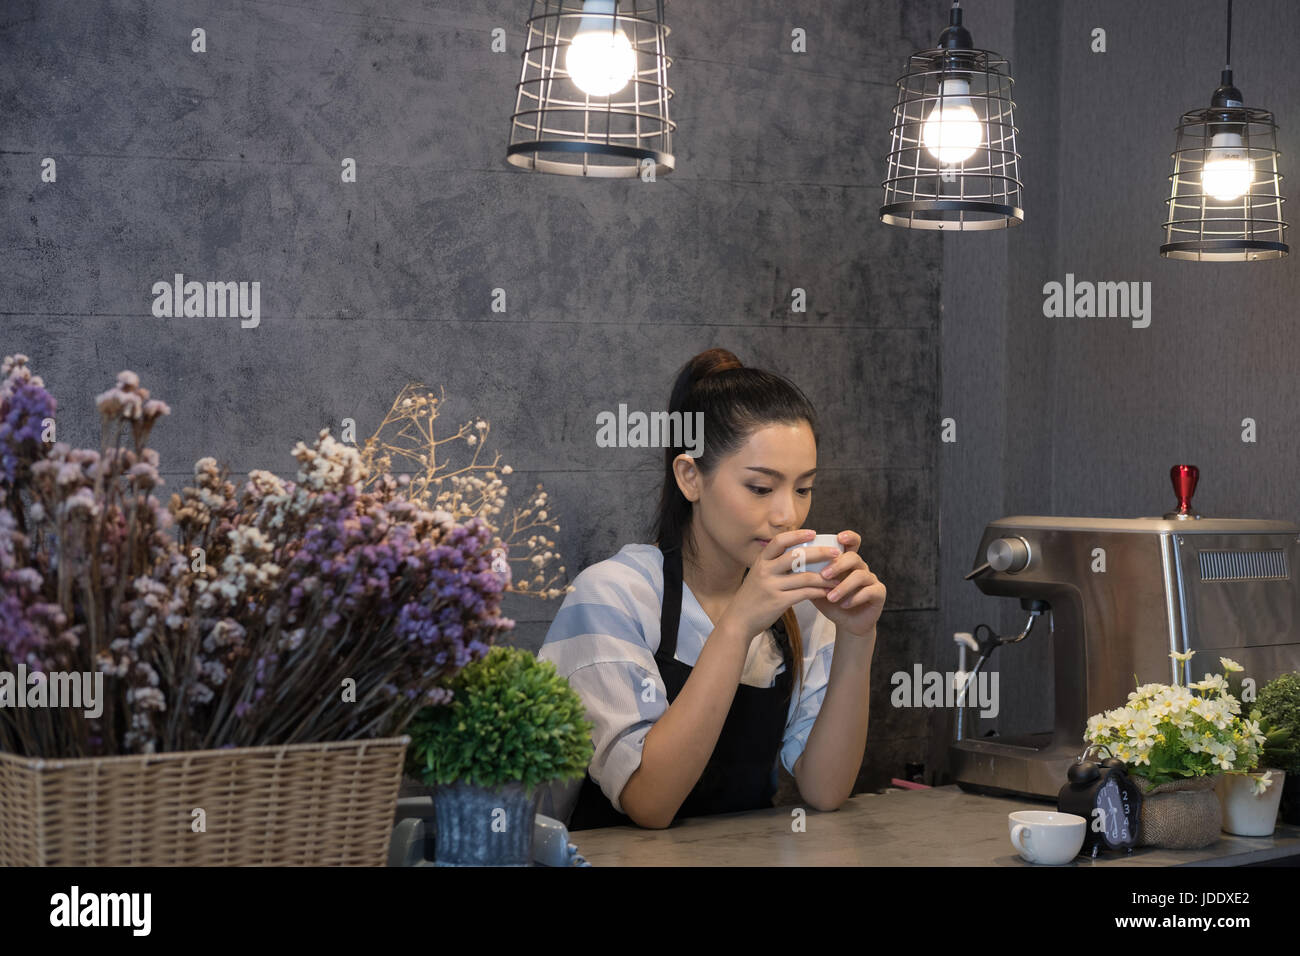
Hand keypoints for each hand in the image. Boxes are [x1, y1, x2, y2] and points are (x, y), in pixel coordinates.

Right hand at [720, 530, 835, 639]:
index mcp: (761, 561)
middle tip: (836, 553)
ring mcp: (771, 586)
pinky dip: (819, 592)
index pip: (779, 541)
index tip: (813, 533)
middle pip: (797, 556)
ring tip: (838, 578)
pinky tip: (827, 592)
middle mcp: (765, 571)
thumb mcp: (758, 575)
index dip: (797, 535)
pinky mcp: (778, 602)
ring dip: (824, 577)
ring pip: (805, 577)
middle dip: (820, 553)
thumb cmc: (753, 597)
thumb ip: (774, 565)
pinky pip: (804, 594)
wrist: (738, 620)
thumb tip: (799, 554)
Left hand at [809, 530, 885, 638]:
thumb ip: (808, 575)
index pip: (852, 543)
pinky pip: (870, 591)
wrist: (847, 624)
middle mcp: (861, 567)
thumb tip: (789, 563)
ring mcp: (872, 579)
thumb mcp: (816, 588)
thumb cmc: (831, 602)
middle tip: (824, 575)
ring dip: (843, 586)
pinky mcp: (879, 593)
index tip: (839, 537)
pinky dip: (855, 598)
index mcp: (847, 562)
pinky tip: (844, 605)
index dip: (849, 537)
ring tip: (830, 597)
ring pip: (861, 575)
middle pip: (853, 557)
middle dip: (838, 565)